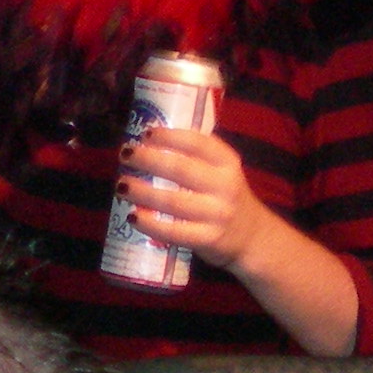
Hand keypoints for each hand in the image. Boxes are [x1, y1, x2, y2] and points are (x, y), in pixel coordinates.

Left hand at [118, 128, 276, 269]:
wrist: (251, 236)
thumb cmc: (224, 196)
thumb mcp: (221, 170)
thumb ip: (194, 156)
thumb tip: (145, 141)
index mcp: (226, 162)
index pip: (196, 143)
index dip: (168, 136)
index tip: (144, 133)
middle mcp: (224, 186)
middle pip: (179, 169)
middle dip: (147, 160)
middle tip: (125, 155)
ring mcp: (217, 214)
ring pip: (173, 201)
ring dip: (142, 192)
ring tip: (121, 185)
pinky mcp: (208, 239)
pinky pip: (174, 232)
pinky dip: (150, 224)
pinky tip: (133, 216)